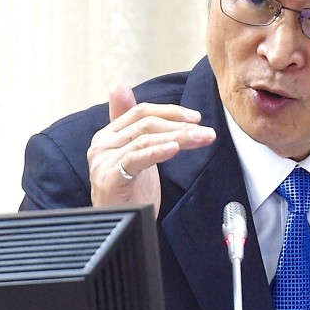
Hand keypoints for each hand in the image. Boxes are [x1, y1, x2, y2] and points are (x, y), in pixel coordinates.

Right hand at [88, 84, 216, 214]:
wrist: (119, 224)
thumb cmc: (128, 191)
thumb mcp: (135, 153)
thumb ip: (133, 124)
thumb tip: (120, 85)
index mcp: (108, 134)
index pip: (141, 111)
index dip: (171, 111)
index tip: (196, 117)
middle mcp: (102, 143)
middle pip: (146, 123)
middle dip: (181, 125)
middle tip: (207, 132)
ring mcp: (103, 160)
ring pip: (146, 138)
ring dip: (179, 137)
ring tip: (202, 139)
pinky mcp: (109, 177)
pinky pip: (137, 158)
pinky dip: (158, 151)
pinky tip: (175, 148)